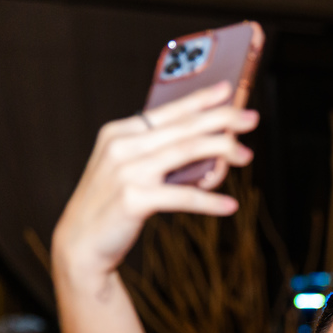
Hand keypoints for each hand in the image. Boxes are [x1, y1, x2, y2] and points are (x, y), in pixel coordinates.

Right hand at [51, 81, 257, 277]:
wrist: (80, 244)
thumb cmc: (112, 205)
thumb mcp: (129, 170)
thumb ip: (160, 155)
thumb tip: (211, 150)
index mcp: (119, 133)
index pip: (168, 111)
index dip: (200, 99)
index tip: (228, 89)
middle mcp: (121, 146)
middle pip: (182, 127)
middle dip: (221, 119)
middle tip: (252, 118)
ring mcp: (126, 171)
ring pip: (185, 152)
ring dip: (222, 151)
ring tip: (247, 155)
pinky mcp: (133, 198)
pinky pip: (182, 196)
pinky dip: (209, 201)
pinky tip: (230, 205)